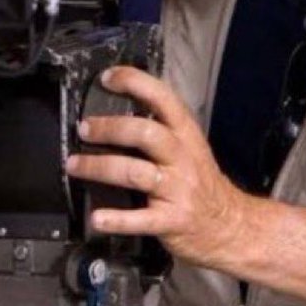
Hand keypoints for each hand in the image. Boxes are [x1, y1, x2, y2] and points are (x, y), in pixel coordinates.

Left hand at [66, 66, 250, 268]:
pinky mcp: (172, 221)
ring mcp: (178, 190)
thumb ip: (159, 130)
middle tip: (84, 129)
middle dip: (110, 128)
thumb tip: (116, 109)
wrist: (231, 227)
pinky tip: (97, 217)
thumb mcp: (189, 148)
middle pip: (145, 133)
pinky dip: (117, 219)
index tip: (107, 78)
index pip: (163, 98)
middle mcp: (183, 158)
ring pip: (135, 172)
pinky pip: (141, 220)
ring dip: (99, 167)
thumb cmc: (201, 183)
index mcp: (186, 135)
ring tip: (74, 165)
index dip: (134, 83)